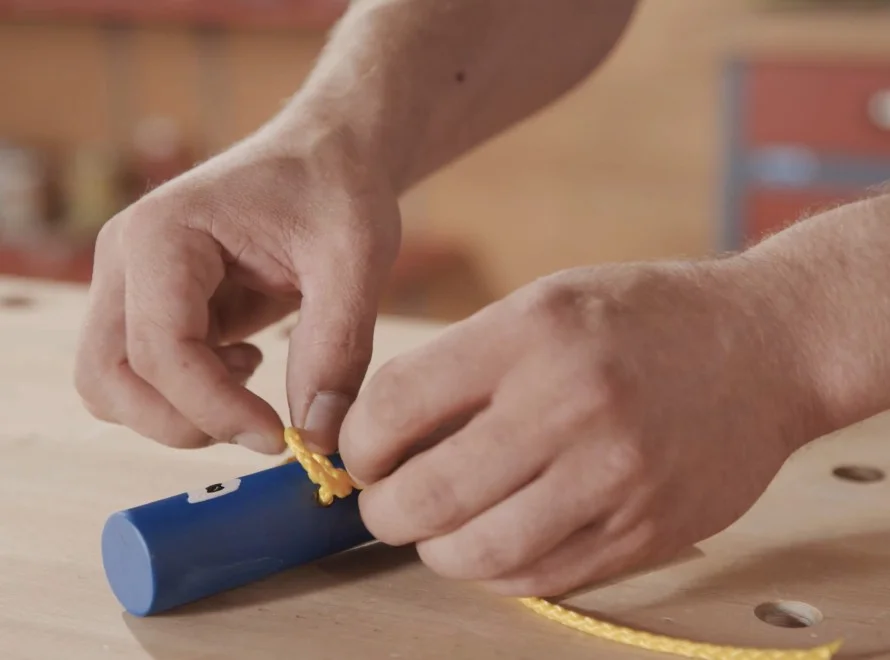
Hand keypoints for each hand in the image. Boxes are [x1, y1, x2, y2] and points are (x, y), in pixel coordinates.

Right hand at [74, 121, 400, 453]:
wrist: (327, 156)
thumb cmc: (337, 189)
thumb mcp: (355, 261)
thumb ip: (337, 349)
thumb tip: (319, 438)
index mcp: (164, 233)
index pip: (159, 349)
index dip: (215, 408)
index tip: (282, 438)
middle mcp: (126, 258)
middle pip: (108, 378)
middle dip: (183, 422)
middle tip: (263, 424)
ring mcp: (130, 284)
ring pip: (112, 386)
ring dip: (178, 413)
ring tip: (253, 377)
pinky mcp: (151, 306)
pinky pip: (144, 377)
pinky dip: (187, 396)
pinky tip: (247, 361)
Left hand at [339, 260, 823, 595]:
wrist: (763, 347)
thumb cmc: (640, 319)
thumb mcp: (545, 305)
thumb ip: (465, 365)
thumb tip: (386, 436)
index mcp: (531, 333)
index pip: (395, 405)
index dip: (356, 443)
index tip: (362, 453)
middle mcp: (569, 404)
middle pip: (426, 495)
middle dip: (383, 510)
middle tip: (386, 503)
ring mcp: (613, 476)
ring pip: (478, 552)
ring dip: (436, 549)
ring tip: (437, 528)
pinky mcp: (646, 531)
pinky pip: (539, 579)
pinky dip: (497, 569)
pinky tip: (496, 541)